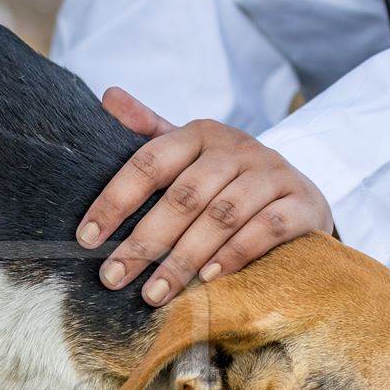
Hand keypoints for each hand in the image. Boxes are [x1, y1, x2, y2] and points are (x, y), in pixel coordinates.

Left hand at [77, 87, 333, 305]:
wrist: (302, 195)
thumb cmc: (233, 181)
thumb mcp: (193, 155)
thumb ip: (151, 133)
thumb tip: (107, 96)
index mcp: (202, 134)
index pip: (150, 162)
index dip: (115, 200)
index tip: (87, 238)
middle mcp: (239, 148)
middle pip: (184, 195)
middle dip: (144, 241)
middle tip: (114, 277)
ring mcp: (273, 174)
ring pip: (222, 215)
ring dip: (184, 258)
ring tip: (155, 292)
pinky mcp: (302, 204)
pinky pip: (266, 229)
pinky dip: (235, 254)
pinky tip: (209, 278)